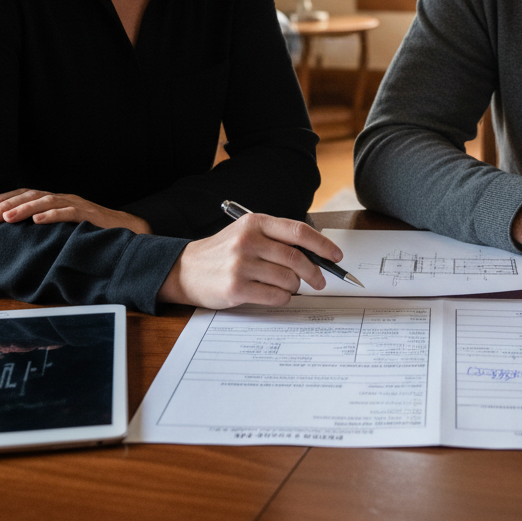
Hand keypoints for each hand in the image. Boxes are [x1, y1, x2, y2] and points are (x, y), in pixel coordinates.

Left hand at [0, 189, 151, 234]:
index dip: (6, 198)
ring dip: (25, 208)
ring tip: (7, 218)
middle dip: (8, 205)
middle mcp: (67, 199)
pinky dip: (52, 214)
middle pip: (33, 195)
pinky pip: (69, 212)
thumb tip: (19, 236)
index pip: (28, 194)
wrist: (129, 232)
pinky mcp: (90, 215)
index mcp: (59, 201)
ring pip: (47, 201)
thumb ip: (48, 226)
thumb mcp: (66, 227)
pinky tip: (38, 219)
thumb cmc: (95, 232)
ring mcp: (79, 205)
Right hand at [157, 212, 344, 309]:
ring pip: (288, 279)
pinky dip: (283, 298)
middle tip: (320, 281)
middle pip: (296, 258)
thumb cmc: (223, 252)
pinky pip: (275, 296)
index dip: (323, 245)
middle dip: (314, 272)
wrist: (184, 269)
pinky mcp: (236, 288)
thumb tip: (316, 254)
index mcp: (255, 222)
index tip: (336, 256)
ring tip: (290, 287)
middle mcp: (248, 241)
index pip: (299, 231)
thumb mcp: (247, 233)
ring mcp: (241, 265)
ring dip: (296, 286)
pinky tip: (278, 295)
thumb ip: (277, 239)